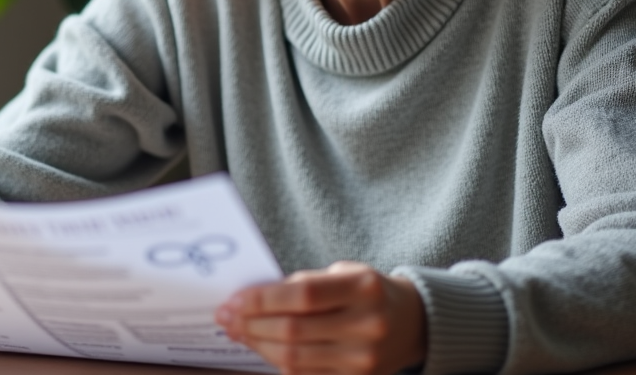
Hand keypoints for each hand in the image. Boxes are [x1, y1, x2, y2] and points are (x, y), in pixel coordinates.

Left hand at [215, 261, 426, 374]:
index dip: (262, 300)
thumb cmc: (366, 291)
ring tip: (236, 332)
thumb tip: (252, 299)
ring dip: (258, 345)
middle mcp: (367, 325)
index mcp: (363, 288)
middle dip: (251, 324)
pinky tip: (261, 347)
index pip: (302, 296)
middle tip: (225, 317)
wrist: (411, 322)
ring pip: (295, 358)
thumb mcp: (343, 273)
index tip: (233, 299)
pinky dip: (276, 361)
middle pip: (294, 331)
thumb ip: (304, 284)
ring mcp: (364, 359)